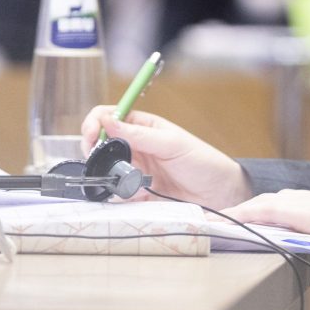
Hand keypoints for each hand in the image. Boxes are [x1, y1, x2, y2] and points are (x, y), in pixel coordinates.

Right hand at [81, 106, 252, 208]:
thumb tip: (108, 120)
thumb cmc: (201, 161)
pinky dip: (121, 193)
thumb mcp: (171, 143)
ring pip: (105, 169)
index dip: (94, 122)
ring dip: (109, 174)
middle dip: (94, 151)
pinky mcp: (136, 192)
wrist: (218, 194)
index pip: (108, 116)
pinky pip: (116, 192)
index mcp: (142, 126)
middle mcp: (134, 146)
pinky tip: (139, 194)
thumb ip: (139, 134)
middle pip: (99, 143)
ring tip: (126, 179)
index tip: (92, 135)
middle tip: (96, 160)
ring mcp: (133, 169)